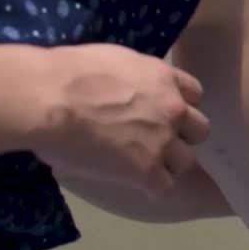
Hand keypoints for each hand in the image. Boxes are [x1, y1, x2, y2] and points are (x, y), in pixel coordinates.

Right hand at [30, 44, 210, 197]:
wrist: (49, 99)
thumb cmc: (68, 72)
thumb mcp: (115, 60)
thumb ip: (133, 77)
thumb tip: (126, 86)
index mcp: (164, 78)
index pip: (195, 94)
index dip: (180, 105)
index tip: (162, 113)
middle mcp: (172, 109)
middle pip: (199, 129)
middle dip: (181, 136)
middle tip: (155, 142)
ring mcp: (163, 141)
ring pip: (186, 162)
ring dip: (168, 165)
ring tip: (142, 168)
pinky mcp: (146, 170)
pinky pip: (164, 188)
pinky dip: (151, 189)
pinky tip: (134, 185)